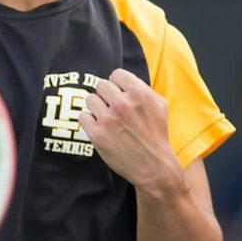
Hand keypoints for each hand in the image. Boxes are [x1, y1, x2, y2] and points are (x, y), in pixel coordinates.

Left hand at [80, 69, 181, 195]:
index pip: (116, 74)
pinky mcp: (97, 134)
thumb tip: (120, 78)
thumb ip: (140, 88)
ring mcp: (108, 119)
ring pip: (90, 99)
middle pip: (100, 85)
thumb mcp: (159, 105)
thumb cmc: (156, 134)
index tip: (120, 95)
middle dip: (106, 96)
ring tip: (108, 119)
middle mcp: (123, 104)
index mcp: (140, 94)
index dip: (117, 84)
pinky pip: (83, 116)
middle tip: (114, 109)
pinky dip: (89, 122)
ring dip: (97, 108)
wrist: (154, 166)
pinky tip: (100, 128)